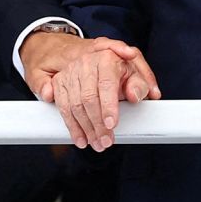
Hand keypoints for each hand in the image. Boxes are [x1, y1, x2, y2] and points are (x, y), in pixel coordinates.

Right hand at [20, 32, 160, 151]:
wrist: (99, 62)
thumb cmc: (119, 72)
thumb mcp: (134, 75)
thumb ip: (139, 85)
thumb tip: (134, 95)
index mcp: (106, 58)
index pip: (106, 84)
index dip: (108, 107)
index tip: (112, 124)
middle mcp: (86, 62)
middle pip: (88, 98)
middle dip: (97, 124)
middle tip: (105, 141)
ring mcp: (71, 72)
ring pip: (74, 104)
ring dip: (85, 129)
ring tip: (96, 143)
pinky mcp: (60, 81)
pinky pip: (63, 106)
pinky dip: (71, 126)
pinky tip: (81, 138)